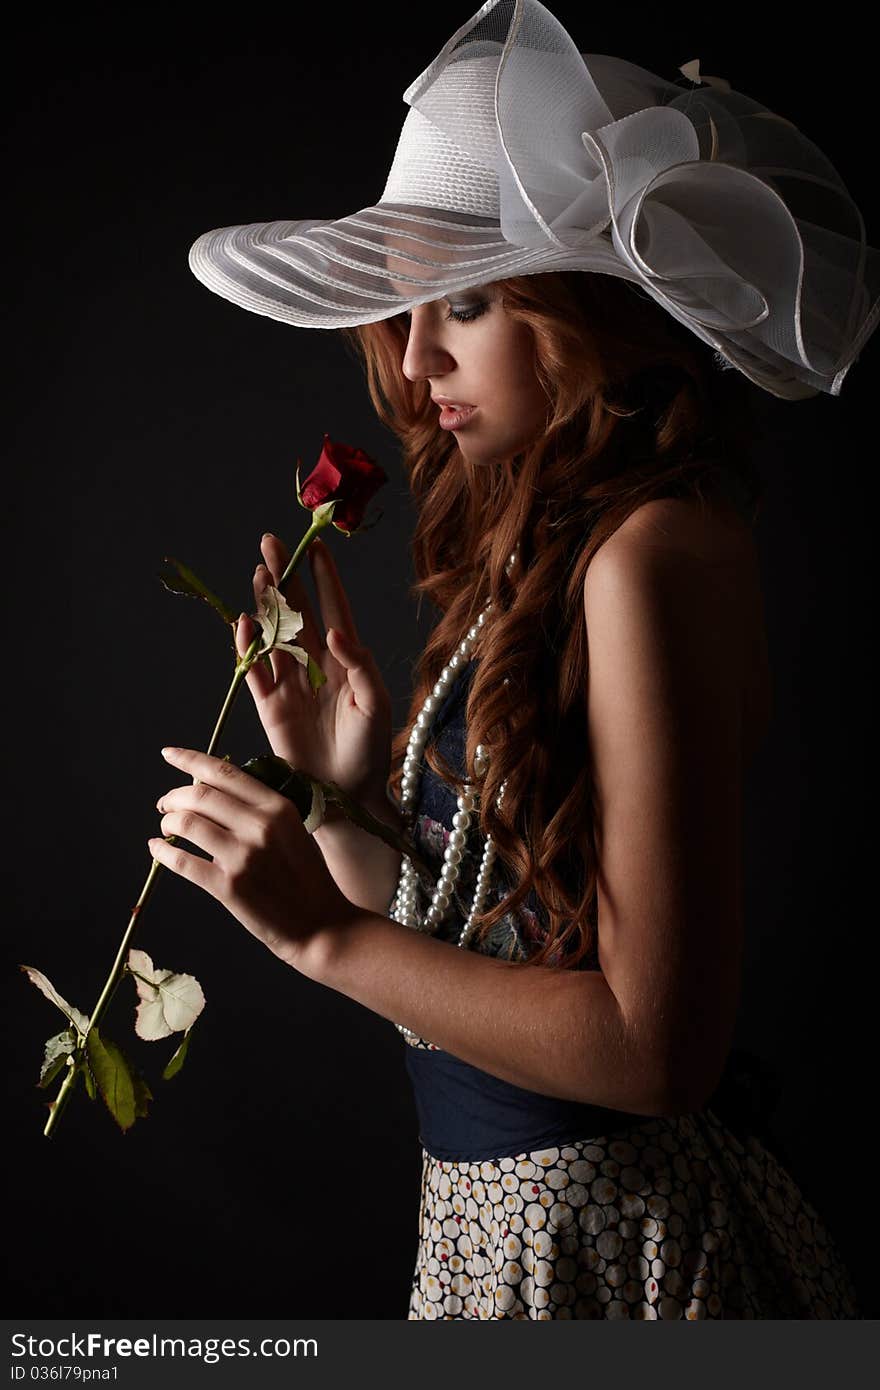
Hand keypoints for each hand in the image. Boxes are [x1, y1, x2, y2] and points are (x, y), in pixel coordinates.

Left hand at [148, 746, 357, 974]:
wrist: (320, 924)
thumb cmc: (306, 877)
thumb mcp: (293, 830)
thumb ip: (259, 810)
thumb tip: (211, 791)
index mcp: (278, 807)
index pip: (225, 772)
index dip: (190, 759)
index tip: (169, 754)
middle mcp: (259, 826)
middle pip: (199, 795)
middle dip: (173, 796)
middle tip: (165, 804)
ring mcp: (242, 856)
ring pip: (186, 824)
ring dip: (168, 822)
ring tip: (167, 828)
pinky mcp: (228, 886)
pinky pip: (182, 862)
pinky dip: (163, 852)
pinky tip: (157, 849)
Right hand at [237, 533, 391, 808]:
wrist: (345, 795)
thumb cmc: (370, 751)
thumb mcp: (376, 706)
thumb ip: (361, 667)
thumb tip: (338, 633)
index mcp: (346, 661)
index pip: (333, 609)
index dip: (324, 578)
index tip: (315, 545)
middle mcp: (316, 665)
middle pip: (296, 612)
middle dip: (284, 576)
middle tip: (270, 542)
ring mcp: (290, 684)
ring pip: (273, 634)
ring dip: (265, 604)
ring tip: (259, 572)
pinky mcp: (269, 706)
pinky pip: (254, 671)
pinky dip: (247, 648)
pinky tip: (244, 623)